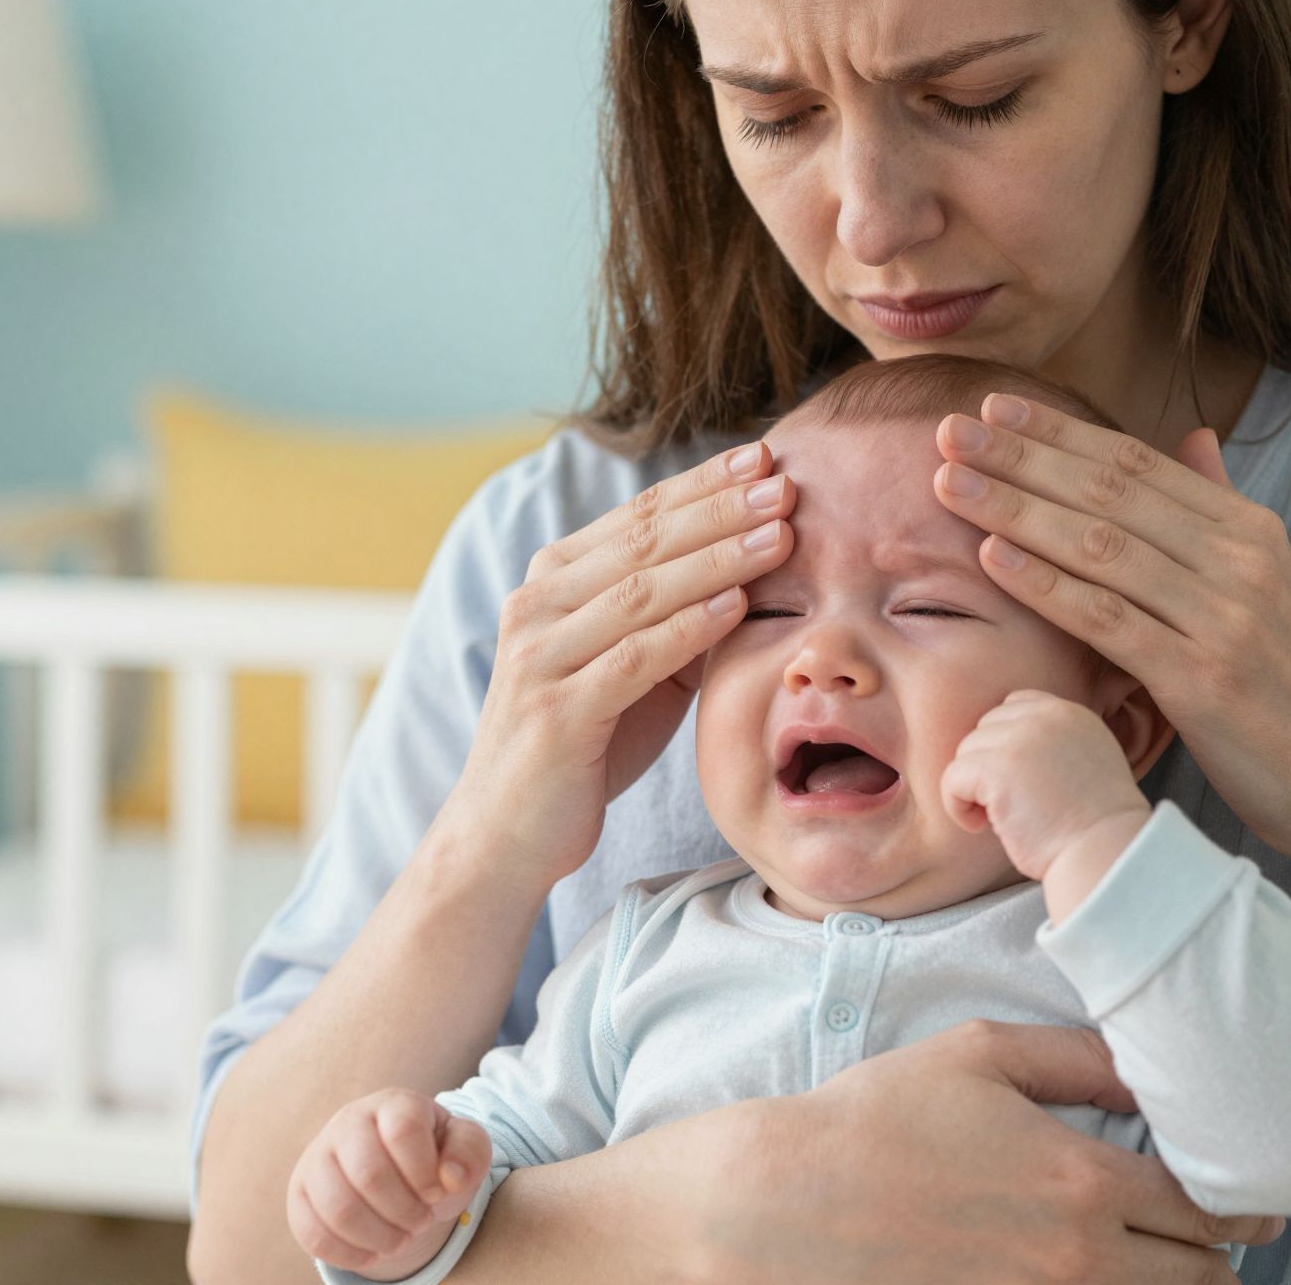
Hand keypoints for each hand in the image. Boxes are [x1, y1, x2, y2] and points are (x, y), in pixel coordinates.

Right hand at [287, 1087, 491, 1280]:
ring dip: (379, 1236)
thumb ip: (469, 1152)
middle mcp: (348, 1122)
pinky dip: (350, 1253)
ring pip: (339, 1208)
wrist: (399, 1177)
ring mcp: (317, 1158)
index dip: (424, 1172)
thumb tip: (450, 1177)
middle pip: (369, 1174)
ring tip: (402, 1240)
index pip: (402, 1131)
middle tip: (423, 1222)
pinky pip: (314, 1234)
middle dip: (405, 1211)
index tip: (438, 1193)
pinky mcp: (298, 1195)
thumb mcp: (465, 1148)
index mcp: (393, 1104)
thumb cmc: (436, 1158)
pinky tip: (374, 1251)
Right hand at [450, 440, 796, 883]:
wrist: (506, 833)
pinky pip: (631, 659)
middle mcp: (537, 606)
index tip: (763, 456)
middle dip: (719, 508)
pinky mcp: (556, 713)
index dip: (702, 483)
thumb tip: (757, 562)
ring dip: (716, 559)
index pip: (638, 517)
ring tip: (778, 535)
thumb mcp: (636, 666)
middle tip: (783, 483)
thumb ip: (679, 615)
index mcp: (553, 582)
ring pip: (640, 592)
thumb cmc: (586, 742)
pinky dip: (687, 628)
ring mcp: (540, 657)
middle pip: (642, 542)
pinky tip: (736, 605)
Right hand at [624, 1019, 1281, 1282]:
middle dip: (1213, 1257)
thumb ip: (1079, 1058)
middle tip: (1208, 1234)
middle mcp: (1076, 1262)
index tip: (1254, 1205)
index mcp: (1082, 1182)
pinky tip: (1090, 1282)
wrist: (779, 1205)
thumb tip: (1152, 1065)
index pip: (1208, 1211)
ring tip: (1157, 1264)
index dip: (1243, 1208)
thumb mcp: (980, 1055)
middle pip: (1198, 1281)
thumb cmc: (877, 1118)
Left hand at [934, 396, 1290, 869]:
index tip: (994, 405)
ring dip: (1016, 509)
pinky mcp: (1203, 680)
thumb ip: (1219, 509)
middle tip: (950, 428)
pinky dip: (1046, 584)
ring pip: (1100, 546)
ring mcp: (1223, 618)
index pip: (1138, 463)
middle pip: (1109, 491)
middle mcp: (1238, 561)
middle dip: (1022, 455)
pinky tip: (992, 558)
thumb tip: (1194, 435)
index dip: (1061, 431)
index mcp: (1249, 531)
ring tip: (949, 483)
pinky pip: (1108, 620)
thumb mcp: (1268, 584)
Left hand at [941, 688, 1148, 881]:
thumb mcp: (1088, 763)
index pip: (1014, 705)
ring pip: (966, 752)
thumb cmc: (1094, 826)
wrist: (1103, 853)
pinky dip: (957, 806)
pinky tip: (980, 826)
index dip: (1004, 744)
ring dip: (972, 788)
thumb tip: (1005, 751)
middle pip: (985, 727)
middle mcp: (1045, 717)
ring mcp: (1020, 739)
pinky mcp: (997, 768)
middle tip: (1009, 805)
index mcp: (1070, 713)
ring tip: (998, 818)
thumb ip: (1054, 744)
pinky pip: (952, 777)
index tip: (1015, 781)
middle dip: (987, 766)